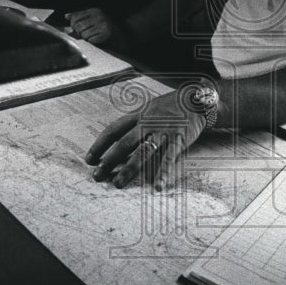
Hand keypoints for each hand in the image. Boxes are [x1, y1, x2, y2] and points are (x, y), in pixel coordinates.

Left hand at [66, 7, 126, 47]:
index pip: (75, 17)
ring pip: (83, 34)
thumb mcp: (94, 19)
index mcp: (95, 11)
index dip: (73, 25)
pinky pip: (91, 40)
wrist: (125, 35)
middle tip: (86, 35)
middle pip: (78, 26)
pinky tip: (99, 40)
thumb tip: (66, 16)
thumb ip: (80, 17)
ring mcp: (103, 24)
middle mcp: (99, 16)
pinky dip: (93, 42)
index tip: (78, 29)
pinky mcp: (106, 34)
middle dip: (79, 33)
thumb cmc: (106, 28)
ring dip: (87, 38)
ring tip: (94, 37)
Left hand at [85, 91, 205, 190]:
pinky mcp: (178, 139)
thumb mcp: (149, 109)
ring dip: (129, 169)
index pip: (113, 130)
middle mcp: (147, 123)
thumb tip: (119, 140)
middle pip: (123, 143)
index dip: (99, 145)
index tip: (89, 159)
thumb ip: (135, 122)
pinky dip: (162, 173)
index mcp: (138, 115)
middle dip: (109, 160)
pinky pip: (169, 158)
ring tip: (118, 183)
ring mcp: (162, 132)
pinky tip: (156, 185)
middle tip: (97, 176)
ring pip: (142, 152)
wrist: (196, 98)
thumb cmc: (171, 106)